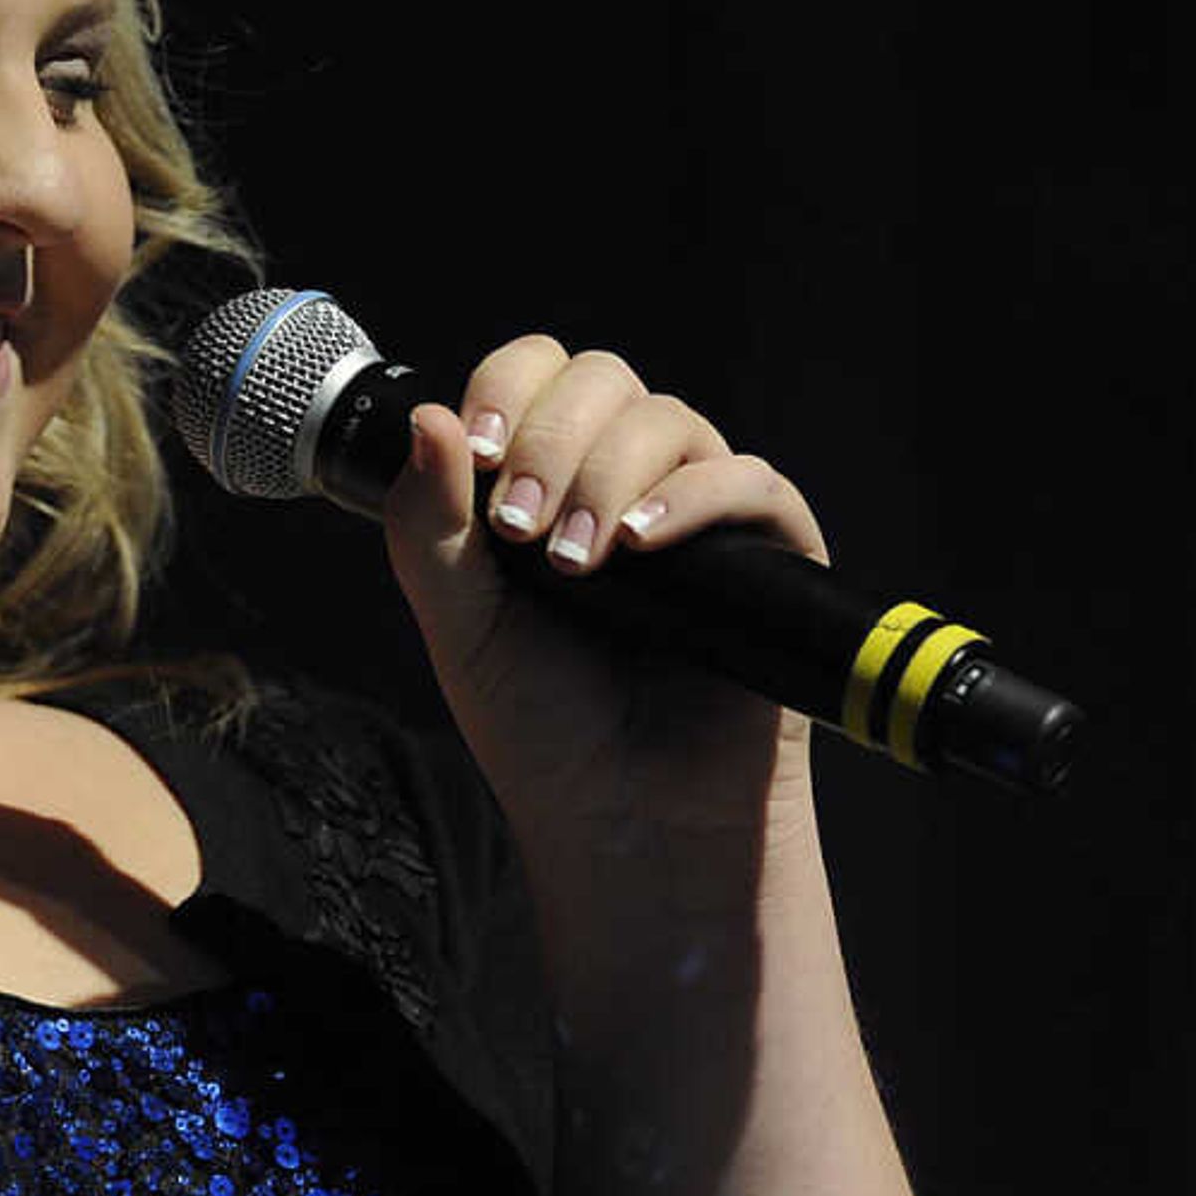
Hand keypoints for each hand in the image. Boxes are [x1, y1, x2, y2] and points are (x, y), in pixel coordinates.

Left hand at [380, 337, 829, 853]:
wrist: (624, 819)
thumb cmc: (543, 729)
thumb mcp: (460, 626)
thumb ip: (429, 528)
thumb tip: (426, 417)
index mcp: (547, 478)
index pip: (535, 375)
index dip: (506, 390)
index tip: (478, 454)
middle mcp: (623, 479)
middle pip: (601, 381)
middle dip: (549, 440)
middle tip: (520, 531)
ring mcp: (699, 510)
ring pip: (667, 420)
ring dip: (607, 476)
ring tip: (576, 564)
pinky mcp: (770, 551)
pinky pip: (749, 479)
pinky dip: (695, 498)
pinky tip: (643, 543)